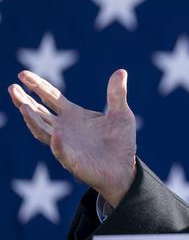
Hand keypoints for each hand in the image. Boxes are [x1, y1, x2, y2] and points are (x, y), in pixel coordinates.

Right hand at [8, 69, 136, 207]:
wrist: (125, 168)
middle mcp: (64, 128)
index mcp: (73, 114)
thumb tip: (121, 71)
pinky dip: (57, 143)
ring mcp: (65, 144)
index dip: (37, 85)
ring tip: (24, 106)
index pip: (50, 97)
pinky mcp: (72, 160)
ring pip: (43, 131)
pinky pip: (61, 151)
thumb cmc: (120, 141)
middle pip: (39, 112)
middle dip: (25, 100)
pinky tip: (56, 134)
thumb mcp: (121, 114)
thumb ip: (117, 94)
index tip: (22, 74)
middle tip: (12, 88)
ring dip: (33, 120)